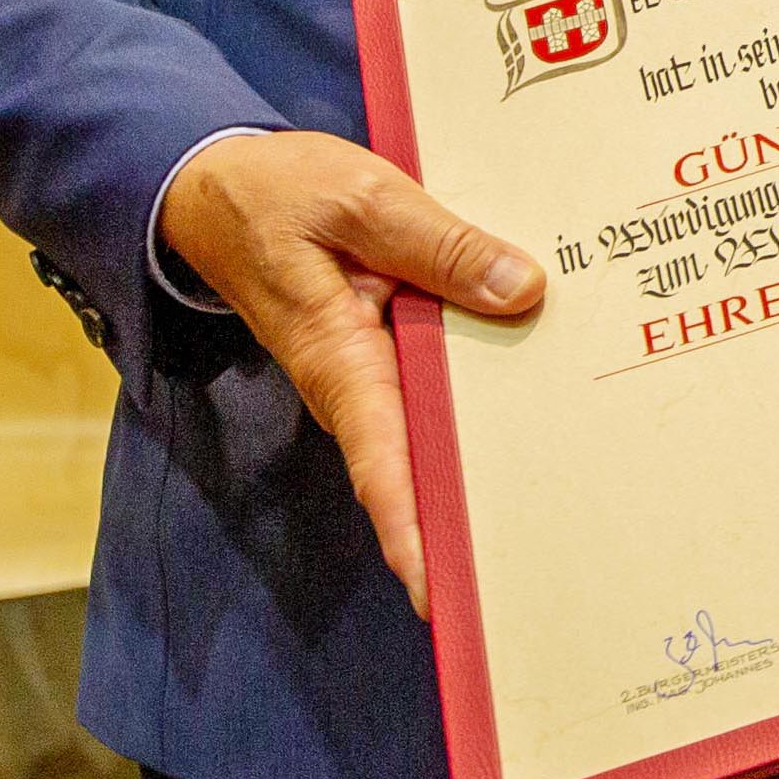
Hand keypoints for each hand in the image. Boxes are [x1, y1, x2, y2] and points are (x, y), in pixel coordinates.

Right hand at [156, 130, 543, 612]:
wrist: (217, 187)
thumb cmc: (280, 193)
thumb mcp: (363, 199)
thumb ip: (442, 244)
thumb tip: (521, 290)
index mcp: (339, 359)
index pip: (382, 464)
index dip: (412, 530)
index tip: (440, 590)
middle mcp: (355, 382)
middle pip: (417, 467)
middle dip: (467, 517)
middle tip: (537, 568)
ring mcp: (369, 370)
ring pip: (433, 430)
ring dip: (481, 465)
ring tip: (560, 510)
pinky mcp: (383, 347)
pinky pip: (434, 387)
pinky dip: (478, 399)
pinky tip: (541, 398)